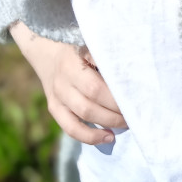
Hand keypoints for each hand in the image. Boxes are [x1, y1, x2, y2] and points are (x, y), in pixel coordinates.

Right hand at [10, 21, 127, 144]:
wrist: (46, 48)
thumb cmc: (77, 45)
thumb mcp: (90, 43)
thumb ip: (105, 58)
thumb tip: (133, 74)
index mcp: (72, 64)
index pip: (96, 87)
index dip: (115, 98)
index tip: (136, 99)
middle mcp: (62, 82)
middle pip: (90, 104)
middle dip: (116, 112)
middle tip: (136, 113)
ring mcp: (57, 96)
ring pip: (82, 117)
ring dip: (108, 123)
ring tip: (127, 124)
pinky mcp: (54, 108)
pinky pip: (70, 128)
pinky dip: (89, 137)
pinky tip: (108, 137)